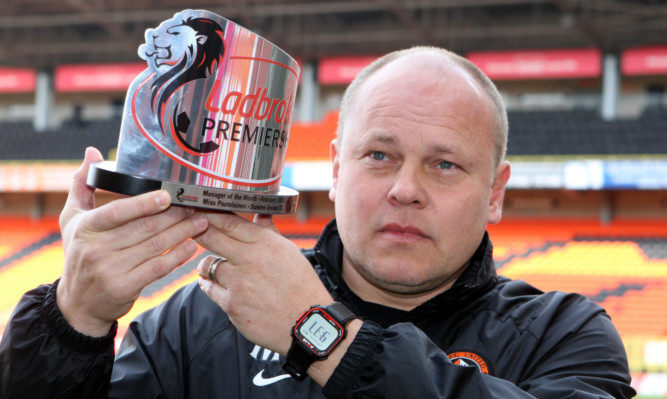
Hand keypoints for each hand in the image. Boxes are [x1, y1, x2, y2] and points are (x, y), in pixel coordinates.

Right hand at [56, 147, 208, 336]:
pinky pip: (158, 268)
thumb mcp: (71, 219)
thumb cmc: (79, 253)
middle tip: (195, 206)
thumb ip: (81, 184)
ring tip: (200, 222)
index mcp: (86, 227)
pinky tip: (191, 245)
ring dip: (182, 233)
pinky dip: (177, 256)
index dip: (143, 204)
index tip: (168, 195)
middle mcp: (96, 249)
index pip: (117, 212)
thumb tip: (92, 152)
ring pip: (155, 246)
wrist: (77, 303)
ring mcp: (111, 270)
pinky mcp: (124, 287)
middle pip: (143, 228)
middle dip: (174, 216)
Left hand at [195, 212, 332, 355]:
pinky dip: (209, 284)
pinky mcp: (231, 305)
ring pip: (206, 265)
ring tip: (211, 265)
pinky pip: (209, 289)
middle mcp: (250, 259)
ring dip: (206, 264)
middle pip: (210, 238)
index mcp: (265, 243)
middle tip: (189, 229)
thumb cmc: (301, 286)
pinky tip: (212, 282)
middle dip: (196, 231)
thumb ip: (270, 233)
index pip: (229, 222)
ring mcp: (238, 283)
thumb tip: (260, 214)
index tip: (198, 208)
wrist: (306, 322)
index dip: (209, 214)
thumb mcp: (290, 252)